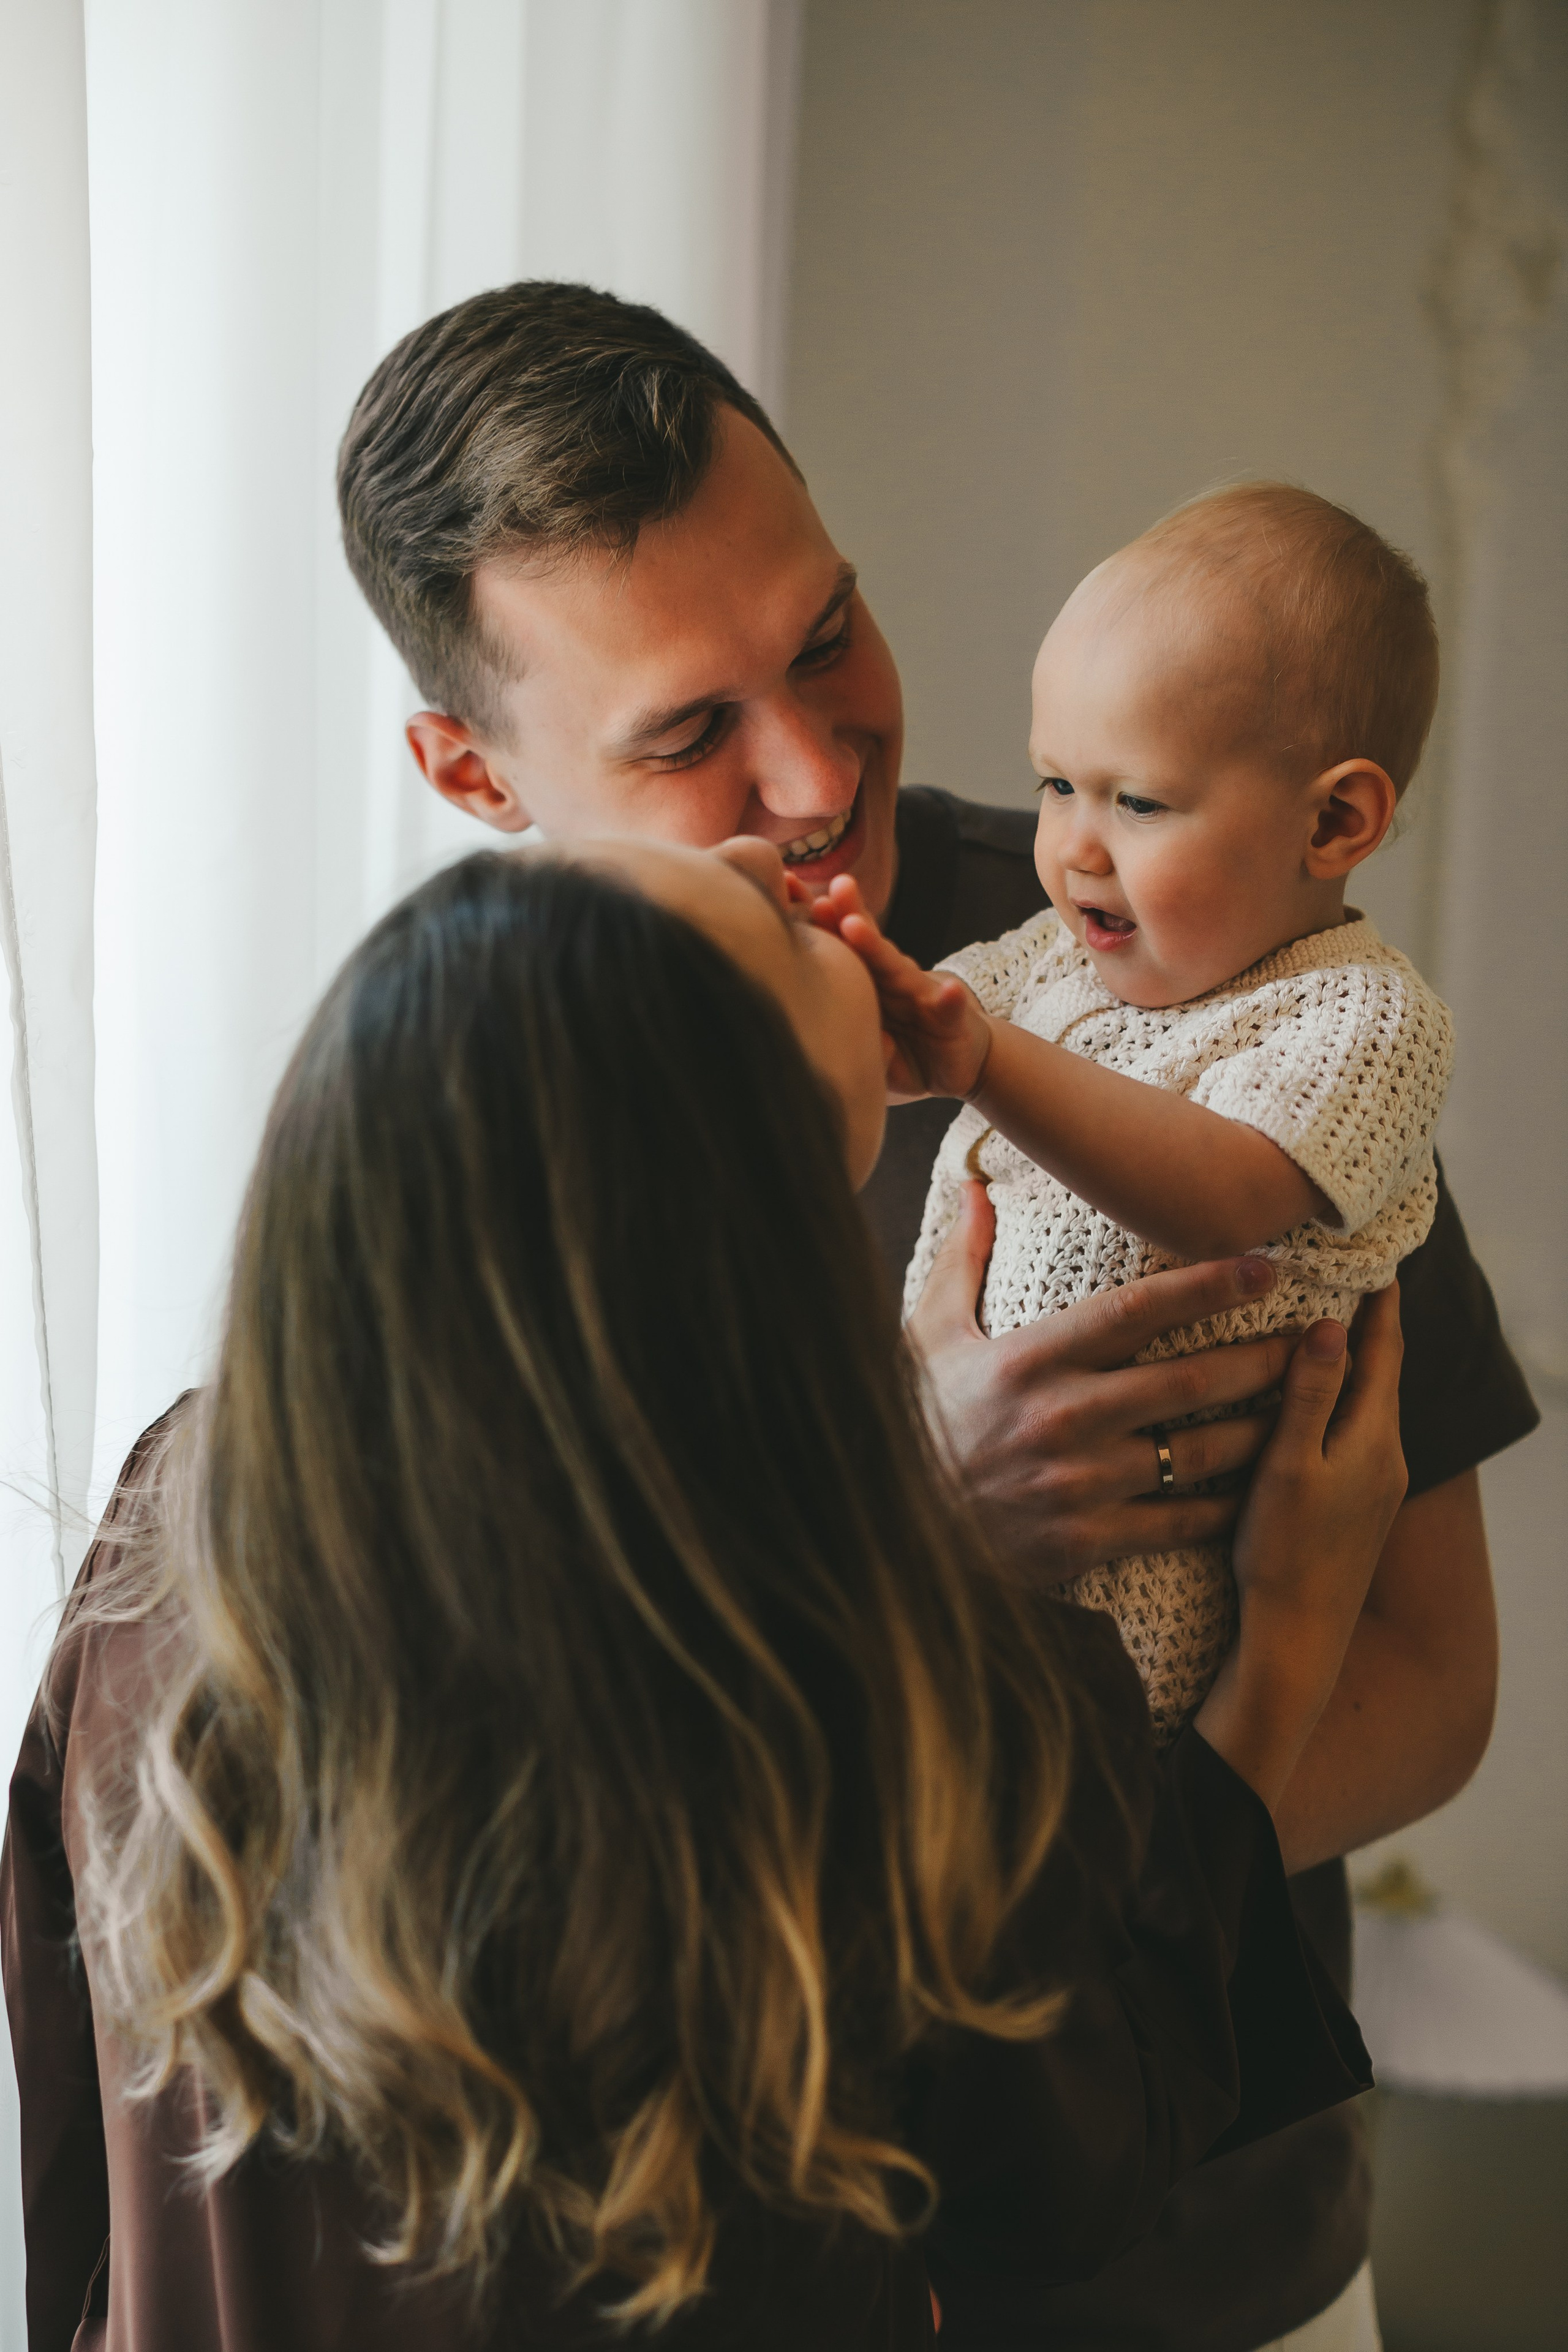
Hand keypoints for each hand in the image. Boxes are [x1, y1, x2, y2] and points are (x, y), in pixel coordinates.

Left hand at [811, 876, 992, 1100]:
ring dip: (877, 948)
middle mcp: (892, 981)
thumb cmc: (904, 1051)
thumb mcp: (865, 1045)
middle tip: (826, 888)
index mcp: (868, 982)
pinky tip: (949, 990)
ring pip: (899, 969)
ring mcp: (922, 997)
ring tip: (854, 925)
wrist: (958, 1060)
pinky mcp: (952, 1019)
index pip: (841, 946)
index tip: (790, 888)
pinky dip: (950, 999)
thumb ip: (842, 1033)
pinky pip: (949, 1008)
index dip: (819, 922)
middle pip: (867, 945)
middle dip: (845, 913)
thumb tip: (809, 1030)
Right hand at [908, 1183, 1290, 1584]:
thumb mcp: (927, 1335)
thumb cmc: (919, 1419)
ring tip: (1306, 1407)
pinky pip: (1176, 1523)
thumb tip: (974, 1187)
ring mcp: (1077, 1485)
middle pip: (1186, 1382)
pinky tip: (1262, 1491)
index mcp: (1029, 1361)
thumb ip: (962, 1261)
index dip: (1206, 1285)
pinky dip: (1226, 1509)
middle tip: (1313, 1339)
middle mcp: (1061, 1420)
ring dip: (1260, 1429)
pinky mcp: (1084, 1542)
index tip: (1263, 1266)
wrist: (897, 1527)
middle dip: (1262, 1360)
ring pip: (1195, 1454)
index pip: (1133, 1312)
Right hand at [1197, 1286, 1407, 1810]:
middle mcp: (1385, 1459)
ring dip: (1355, 1366)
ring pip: (1368, 1407)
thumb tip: (1329, 1325)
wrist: (1298, 1639)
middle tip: (1355, 1278)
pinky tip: (1316, 1403)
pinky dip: (1341, 1404)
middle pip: (1383, 1376)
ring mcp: (1375, 1488)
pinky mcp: (1357, 1511)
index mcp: (1373, 1440)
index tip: (1380, 1258)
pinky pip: (1355, 1436)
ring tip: (1333, 1327)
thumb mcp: (1289, 1466)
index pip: (1385, 1353)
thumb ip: (1310, 1396)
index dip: (1381, 1305)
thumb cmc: (1283, 1553)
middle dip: (1371, 1328)